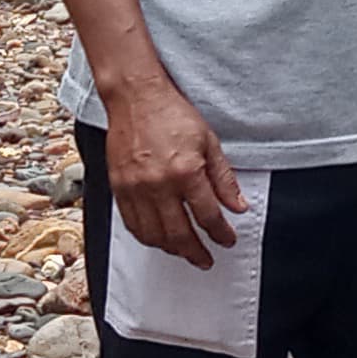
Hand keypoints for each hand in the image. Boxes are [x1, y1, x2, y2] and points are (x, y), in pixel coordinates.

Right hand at [102, 76, 245, 266]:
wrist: (136, 98)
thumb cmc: (171, 114)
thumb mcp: (209, 141)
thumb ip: (224, 179)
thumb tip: (237, 206)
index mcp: (186, 172)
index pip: (208, 216)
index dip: (221, 233)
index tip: (227, 240)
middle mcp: (159, 184)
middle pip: (180, 233)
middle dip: (196, 252)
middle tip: (206, 259)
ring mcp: (135, 188)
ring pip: (154, 235)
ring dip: (171, 249)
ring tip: (184, 251)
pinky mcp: (119, 188)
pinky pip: (132, 224)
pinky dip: (147, 237)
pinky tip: (158, 239)